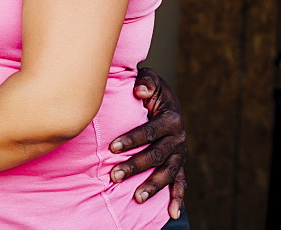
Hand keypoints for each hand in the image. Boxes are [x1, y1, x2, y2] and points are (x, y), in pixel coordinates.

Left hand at [109, 66, 186, 218]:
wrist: (164, 99)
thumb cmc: (149, 89)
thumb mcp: (150, 79)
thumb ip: (145, 81)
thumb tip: (139, 90)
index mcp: (171, 118)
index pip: (149, 131)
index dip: (131, 140)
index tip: (112, 148)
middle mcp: (178, 138)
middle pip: (156, 155)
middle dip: (135, 166)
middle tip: (114, 175)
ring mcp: (179, 153)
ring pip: (167, 172)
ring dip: (152, 186)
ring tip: (136, 197)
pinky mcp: (179, 164)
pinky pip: (181, 183)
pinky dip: (178, 198)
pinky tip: (172, 213)